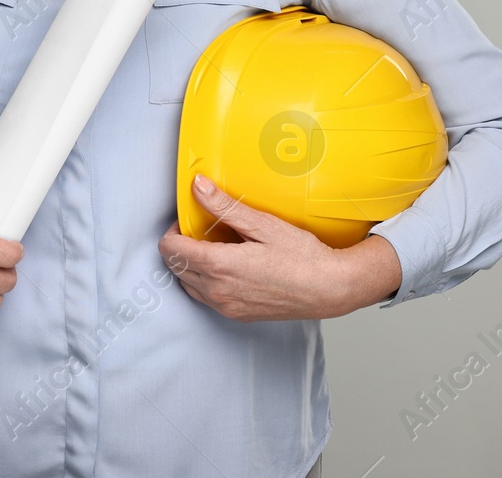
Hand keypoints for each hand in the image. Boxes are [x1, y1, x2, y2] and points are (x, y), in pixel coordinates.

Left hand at [157, 173, 398, 320]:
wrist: (330, 289)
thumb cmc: (303, 257)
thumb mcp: (263, 224)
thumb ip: (225, 206)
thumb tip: (199, 187)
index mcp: (219, 266)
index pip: (171, 250)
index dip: (174, 230)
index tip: (188, 219)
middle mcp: (218, 291)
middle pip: (175, 267)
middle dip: (180, 246)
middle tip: (202, 230)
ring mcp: (226, 306)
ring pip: (188, 284)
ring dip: (191, 264)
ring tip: (216, 246)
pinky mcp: (237, 315)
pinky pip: (206, 297)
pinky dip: (206, 280)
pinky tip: (228, 266)